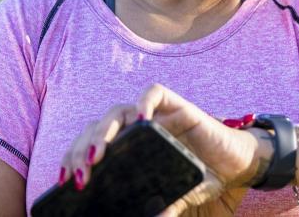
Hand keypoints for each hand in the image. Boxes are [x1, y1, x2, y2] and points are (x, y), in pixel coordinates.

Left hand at [58, 83, 268, 215]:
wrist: (235, 165)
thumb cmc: (199, 178)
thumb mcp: (172, 197)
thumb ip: (158, 208)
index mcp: (126, 148)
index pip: (89, 146)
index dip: (73, 159)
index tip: (63, 182)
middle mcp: (135, 128)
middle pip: (96, 129)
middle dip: (81, 151)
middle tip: (79, 178)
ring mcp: (153, 115)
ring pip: (116, 111)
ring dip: (103, 132)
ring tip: (98, 156)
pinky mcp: (175, 104)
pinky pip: (153, 93)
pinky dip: (143, 104)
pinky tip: (140, 122)